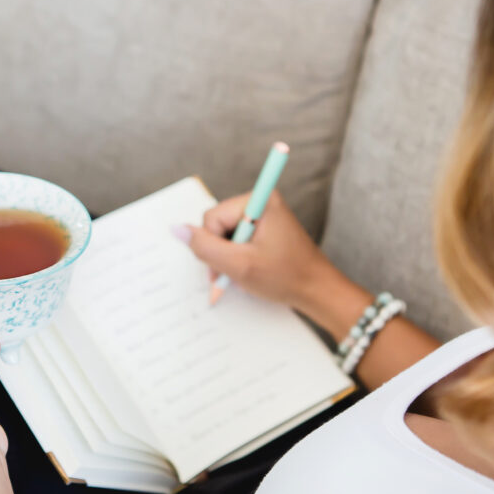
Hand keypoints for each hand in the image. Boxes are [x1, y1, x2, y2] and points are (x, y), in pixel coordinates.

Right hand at [177, 191, 336, 309]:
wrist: (318, 291)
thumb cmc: (286, 277)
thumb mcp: (240, 266)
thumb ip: (204, 247)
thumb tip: (176, 229)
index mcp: (260, 201)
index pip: (212, 217)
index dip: (214, 245)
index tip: (230, 266)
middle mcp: (262, 202)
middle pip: (217, 225)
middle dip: (220, 253)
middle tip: (235, 274)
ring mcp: (264, 215)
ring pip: (225, 235)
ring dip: (228, 258)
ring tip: (245, 275)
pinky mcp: (266, 229)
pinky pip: (237, 239)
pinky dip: (238, 258)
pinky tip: (250, 271)